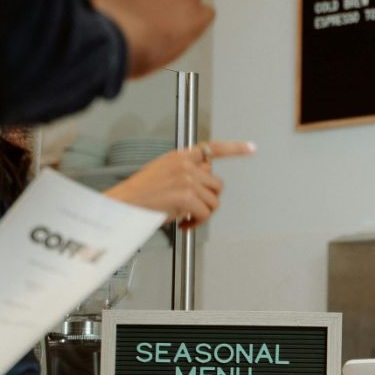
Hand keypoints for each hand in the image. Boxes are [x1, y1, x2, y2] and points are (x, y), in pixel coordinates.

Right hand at [105, 140, 255, 227]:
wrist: (122, 204)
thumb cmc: (139, 195)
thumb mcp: (162, 174)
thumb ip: (185, 173)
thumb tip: (206, 183)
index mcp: (179, 156)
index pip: (212, 148)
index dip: (235, 148)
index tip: (251, 148)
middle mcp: (185, 164)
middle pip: (217, 185)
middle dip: (209, 200)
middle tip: (194, 212)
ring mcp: (187, 178)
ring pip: (214, 201)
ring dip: (203, 214)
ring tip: (187, 219)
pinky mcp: (186, 195)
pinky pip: (205, 213)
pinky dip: (197, 224)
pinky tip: (183, 226)